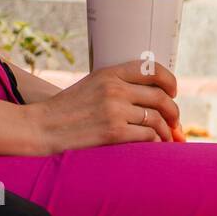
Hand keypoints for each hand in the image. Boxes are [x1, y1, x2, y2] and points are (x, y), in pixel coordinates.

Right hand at [27, 59, 182, 155]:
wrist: (41, 128)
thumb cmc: (66, 111)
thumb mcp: (90, 86)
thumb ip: (117, 87)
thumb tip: (153, 97)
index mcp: (109, 73)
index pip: (152, 69)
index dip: (169, 81)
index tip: (172, 92)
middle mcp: (115, 89)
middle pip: (160, 97)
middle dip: (173, 112)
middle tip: (174, 122)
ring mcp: (115, 110)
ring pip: (158, 119)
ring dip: (166, 131)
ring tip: (166, 138)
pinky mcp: (114, 132)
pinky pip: (149, 136)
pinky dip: (156, 142)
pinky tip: (154, 146)